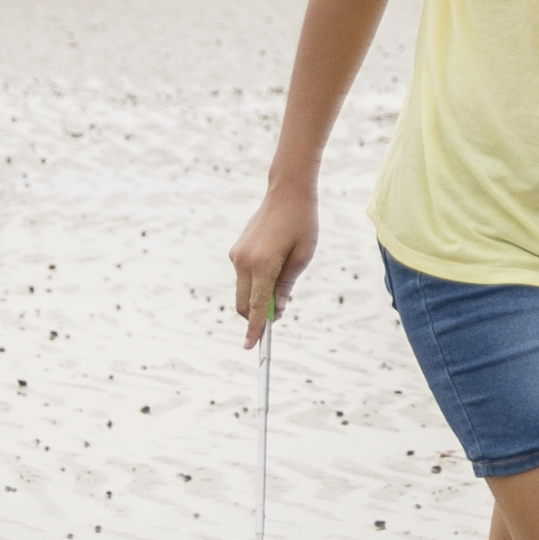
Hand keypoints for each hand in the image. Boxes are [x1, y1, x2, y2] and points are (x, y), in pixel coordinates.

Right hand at [229, 183, 314, 344]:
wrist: (287, 193)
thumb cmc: (302, 224)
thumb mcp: (302, 257)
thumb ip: (286, 285)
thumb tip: (276, 310)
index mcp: (263, 265)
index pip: (256, 306)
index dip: (255, 328)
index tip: (252, 346)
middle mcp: (244, 262)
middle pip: (243, 304)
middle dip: (256, 316)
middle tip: (278, 313)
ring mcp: (237, 256)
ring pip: (242, 291)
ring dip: (257, 297)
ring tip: (282, 279)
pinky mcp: (236, 250)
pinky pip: (243, 276)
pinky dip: (254, 282)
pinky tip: (273, 265)